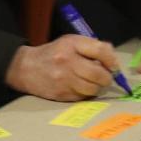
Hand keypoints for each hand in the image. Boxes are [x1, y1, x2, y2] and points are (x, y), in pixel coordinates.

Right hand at [5, 35, 121, 99]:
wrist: (26, 68)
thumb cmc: (54, 53)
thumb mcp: (71, 42)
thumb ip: (92, 46)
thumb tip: (113, 58)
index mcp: (71, 44)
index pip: (100, 51)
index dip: (111, 61)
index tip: (114, 66)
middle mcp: (67, 61)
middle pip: (99, 74)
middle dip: (106, 78)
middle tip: (105, 77)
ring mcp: (63, 80)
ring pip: (93, 89)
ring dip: (97, 87)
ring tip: (92, 82)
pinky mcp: (61, 95)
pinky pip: (83, 97)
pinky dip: (85, 94)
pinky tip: (80, 87)